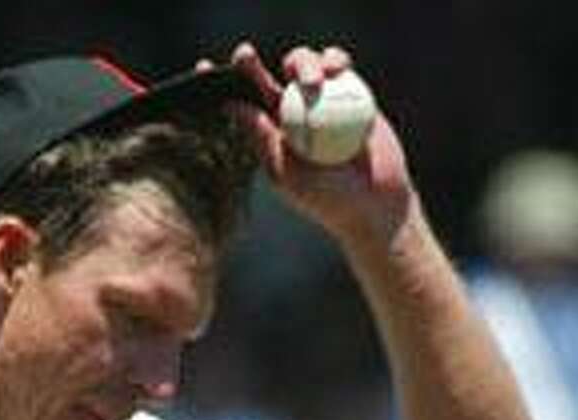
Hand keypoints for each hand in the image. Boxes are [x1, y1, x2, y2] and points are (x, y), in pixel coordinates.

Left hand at [221, 41, 414, 240]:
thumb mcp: (287, 172)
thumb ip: (262, 137)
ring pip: (301, 63)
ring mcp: (320, 100)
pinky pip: (338, 63)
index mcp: (269, 133)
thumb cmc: (327, 198)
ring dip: (303, 63)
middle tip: (244, 57)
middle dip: (250, 64)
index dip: (224, 84)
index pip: (241, 104)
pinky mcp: (351, 90)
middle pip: (265, 77)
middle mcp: (291, 113)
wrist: (374, 204)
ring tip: (314, 83)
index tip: (203, 69)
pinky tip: (336, 70)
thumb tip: (232, 105)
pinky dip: (335, 60)